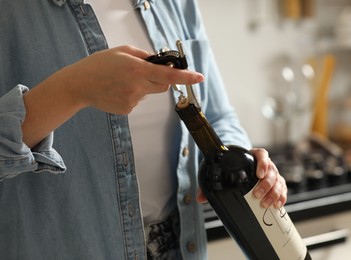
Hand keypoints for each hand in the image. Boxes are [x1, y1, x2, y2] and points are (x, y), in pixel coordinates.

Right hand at [57, 45, 203, 113]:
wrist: (79, 85)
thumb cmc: (99, 65)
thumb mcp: (122, 51)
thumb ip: (144, 56)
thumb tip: (159, 62)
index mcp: (138, 69)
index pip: (169, 75)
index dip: (186, 77)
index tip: (200, 78)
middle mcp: (137, 86)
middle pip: (164, 86)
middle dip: (160, 80)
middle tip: (143, 73)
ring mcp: (133, 100)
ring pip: (149, 93)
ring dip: (143, 87)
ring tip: (122, 81)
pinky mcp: (128, 109)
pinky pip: (138, 101)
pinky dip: (133, 95)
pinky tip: (118, 90)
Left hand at [196, 148, 287, 208]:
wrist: (238, 168)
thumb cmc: (231, 168)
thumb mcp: (221, 171)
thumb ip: (209, 183)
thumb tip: (200, 197)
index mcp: (252, 156)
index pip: (262, 154)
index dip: (263, 162)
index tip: (258, 173)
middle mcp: (265, 164)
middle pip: (271, 170)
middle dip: (266, 184)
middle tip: (256, 195)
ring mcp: (271, 174)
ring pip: (278, 180)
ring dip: (274, 193)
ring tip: (265, 204)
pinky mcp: (276, 183)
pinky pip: (282, 188)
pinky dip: (282, 196)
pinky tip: (278, 205)